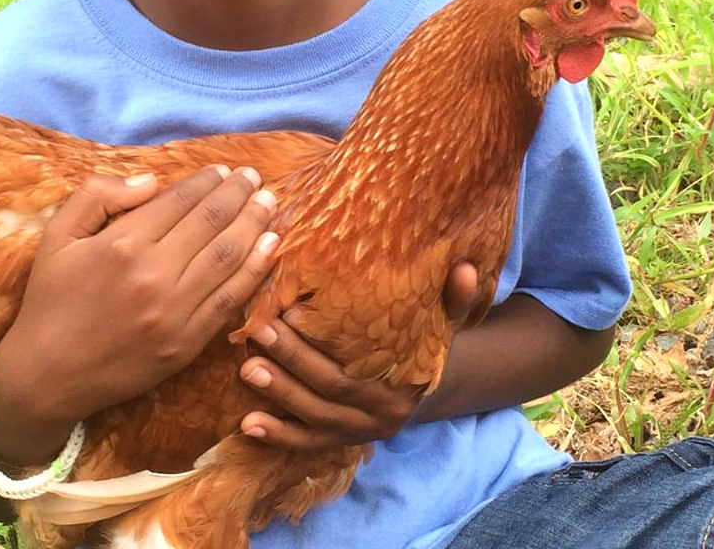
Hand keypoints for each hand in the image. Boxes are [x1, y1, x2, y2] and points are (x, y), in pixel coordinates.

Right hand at [0, 166, 278, 448]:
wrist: (48, 376)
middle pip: (211, 223)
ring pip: (228, 257)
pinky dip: (256, 270)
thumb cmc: (50, 300)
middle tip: (255, 178)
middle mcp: (153, 274)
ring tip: (269, 203)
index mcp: (121, 244)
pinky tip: (270, 247)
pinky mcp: (188, 343)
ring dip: (255, 225)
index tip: (223, 170)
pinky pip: (231, 300)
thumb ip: (97, 196)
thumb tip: (150, 180)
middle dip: (238, 194)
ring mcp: (175, 312)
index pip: (180, 201)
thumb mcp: (56, 236)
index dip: (207, 181)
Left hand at [237, 262, 479, 450]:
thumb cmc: (422, 341)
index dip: (321, 346)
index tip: (289, 313)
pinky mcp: (339, 443)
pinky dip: (278, 436)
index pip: (356, 368)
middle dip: (291, 361)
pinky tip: (248, 424)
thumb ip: (455, 299)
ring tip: (246, 368)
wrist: (423, 385)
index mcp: (404, 383)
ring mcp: (358, 432)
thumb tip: (467, 268)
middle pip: (330, 389)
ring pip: (315, 418)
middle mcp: (382, 415)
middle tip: (259, 331)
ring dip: (279, 395)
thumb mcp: (444, 321)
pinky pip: (307, 445)